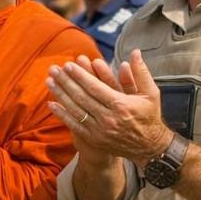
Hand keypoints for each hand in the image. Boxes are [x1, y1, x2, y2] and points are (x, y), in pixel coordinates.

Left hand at [46, 50, 172, 164]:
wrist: (149, 147)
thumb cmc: (149, 116)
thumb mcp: (151, 93)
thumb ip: (141, 72)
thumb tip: (134, 52)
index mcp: (122, 105)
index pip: (95, 88)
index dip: (80, 76)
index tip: (68, 65)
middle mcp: (109, 118)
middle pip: (82, 97)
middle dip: (66, 82)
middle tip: (53, 69)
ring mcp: (100, 131)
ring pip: (75, 110)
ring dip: (60, 95)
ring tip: (49, 81)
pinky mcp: (94, 139)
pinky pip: (75, 125)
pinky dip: (62, 114)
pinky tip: (51, 103)